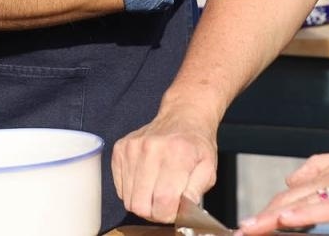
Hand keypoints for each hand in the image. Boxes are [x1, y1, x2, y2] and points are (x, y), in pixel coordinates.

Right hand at [112, 107, 219, 221]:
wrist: (183, 115)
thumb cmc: (196, 144)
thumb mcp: (208, 169)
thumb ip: (196, 192)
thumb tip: (182, 211)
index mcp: (177, 154)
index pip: (163, 202)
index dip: (169, 214)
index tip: (174, 209)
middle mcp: (151, 149)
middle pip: (141, 204)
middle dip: (153, 211)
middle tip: (164, 203)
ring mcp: (132, 148)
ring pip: (127, 199)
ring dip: (142, 201)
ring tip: (156, 189)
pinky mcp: (120, 149)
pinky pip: (120, 187)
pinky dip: (132, 190)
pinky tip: (146, 179)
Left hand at [236, 138, 328, 234]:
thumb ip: (323, 169)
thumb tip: (292, 180)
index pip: (290, 194)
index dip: (268, 209)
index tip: (248, 224)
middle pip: (287, 200)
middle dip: (261, 217)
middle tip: (238, 231)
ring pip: (300, 204)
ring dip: (270, 219)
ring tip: (248, 230)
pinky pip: (326, 207)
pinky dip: (303, 215)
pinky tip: (285, 221)